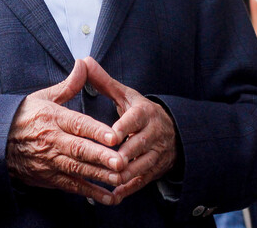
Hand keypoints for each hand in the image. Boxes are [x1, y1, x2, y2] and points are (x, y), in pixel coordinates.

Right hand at [6, 59, 124, 204]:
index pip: (77, 124)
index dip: (96, 131)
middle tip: (121, 161)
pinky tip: (108, 196)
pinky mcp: (50, 177)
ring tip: (119, 178)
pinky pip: (73, 186)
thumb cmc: (24, 117)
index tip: (113, 136)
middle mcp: (53, 140)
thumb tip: (84, 64)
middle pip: (80, 149)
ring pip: (78, 169)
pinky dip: (90, 193)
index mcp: (53, 118)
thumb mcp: (44, 97)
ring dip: (99, 175)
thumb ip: (69, 85)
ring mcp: (51, 161)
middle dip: (101, 156)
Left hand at [83, 57, 177, 203]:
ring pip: (141, 166)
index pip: (135, 119)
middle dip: (125, 155)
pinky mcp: (154, 170)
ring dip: (125, 174)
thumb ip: (104, 81)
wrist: (172, 132)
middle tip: (110, 162)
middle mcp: (152, 134)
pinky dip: (128, 189)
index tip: (112, 135)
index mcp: (144, 113)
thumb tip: (83, 61)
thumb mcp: (126, 95)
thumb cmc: (140, 112)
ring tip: (109, 180)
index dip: (124, 127)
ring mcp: (155, 154)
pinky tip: (113, 195)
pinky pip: (142, 181)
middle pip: (139, 145)